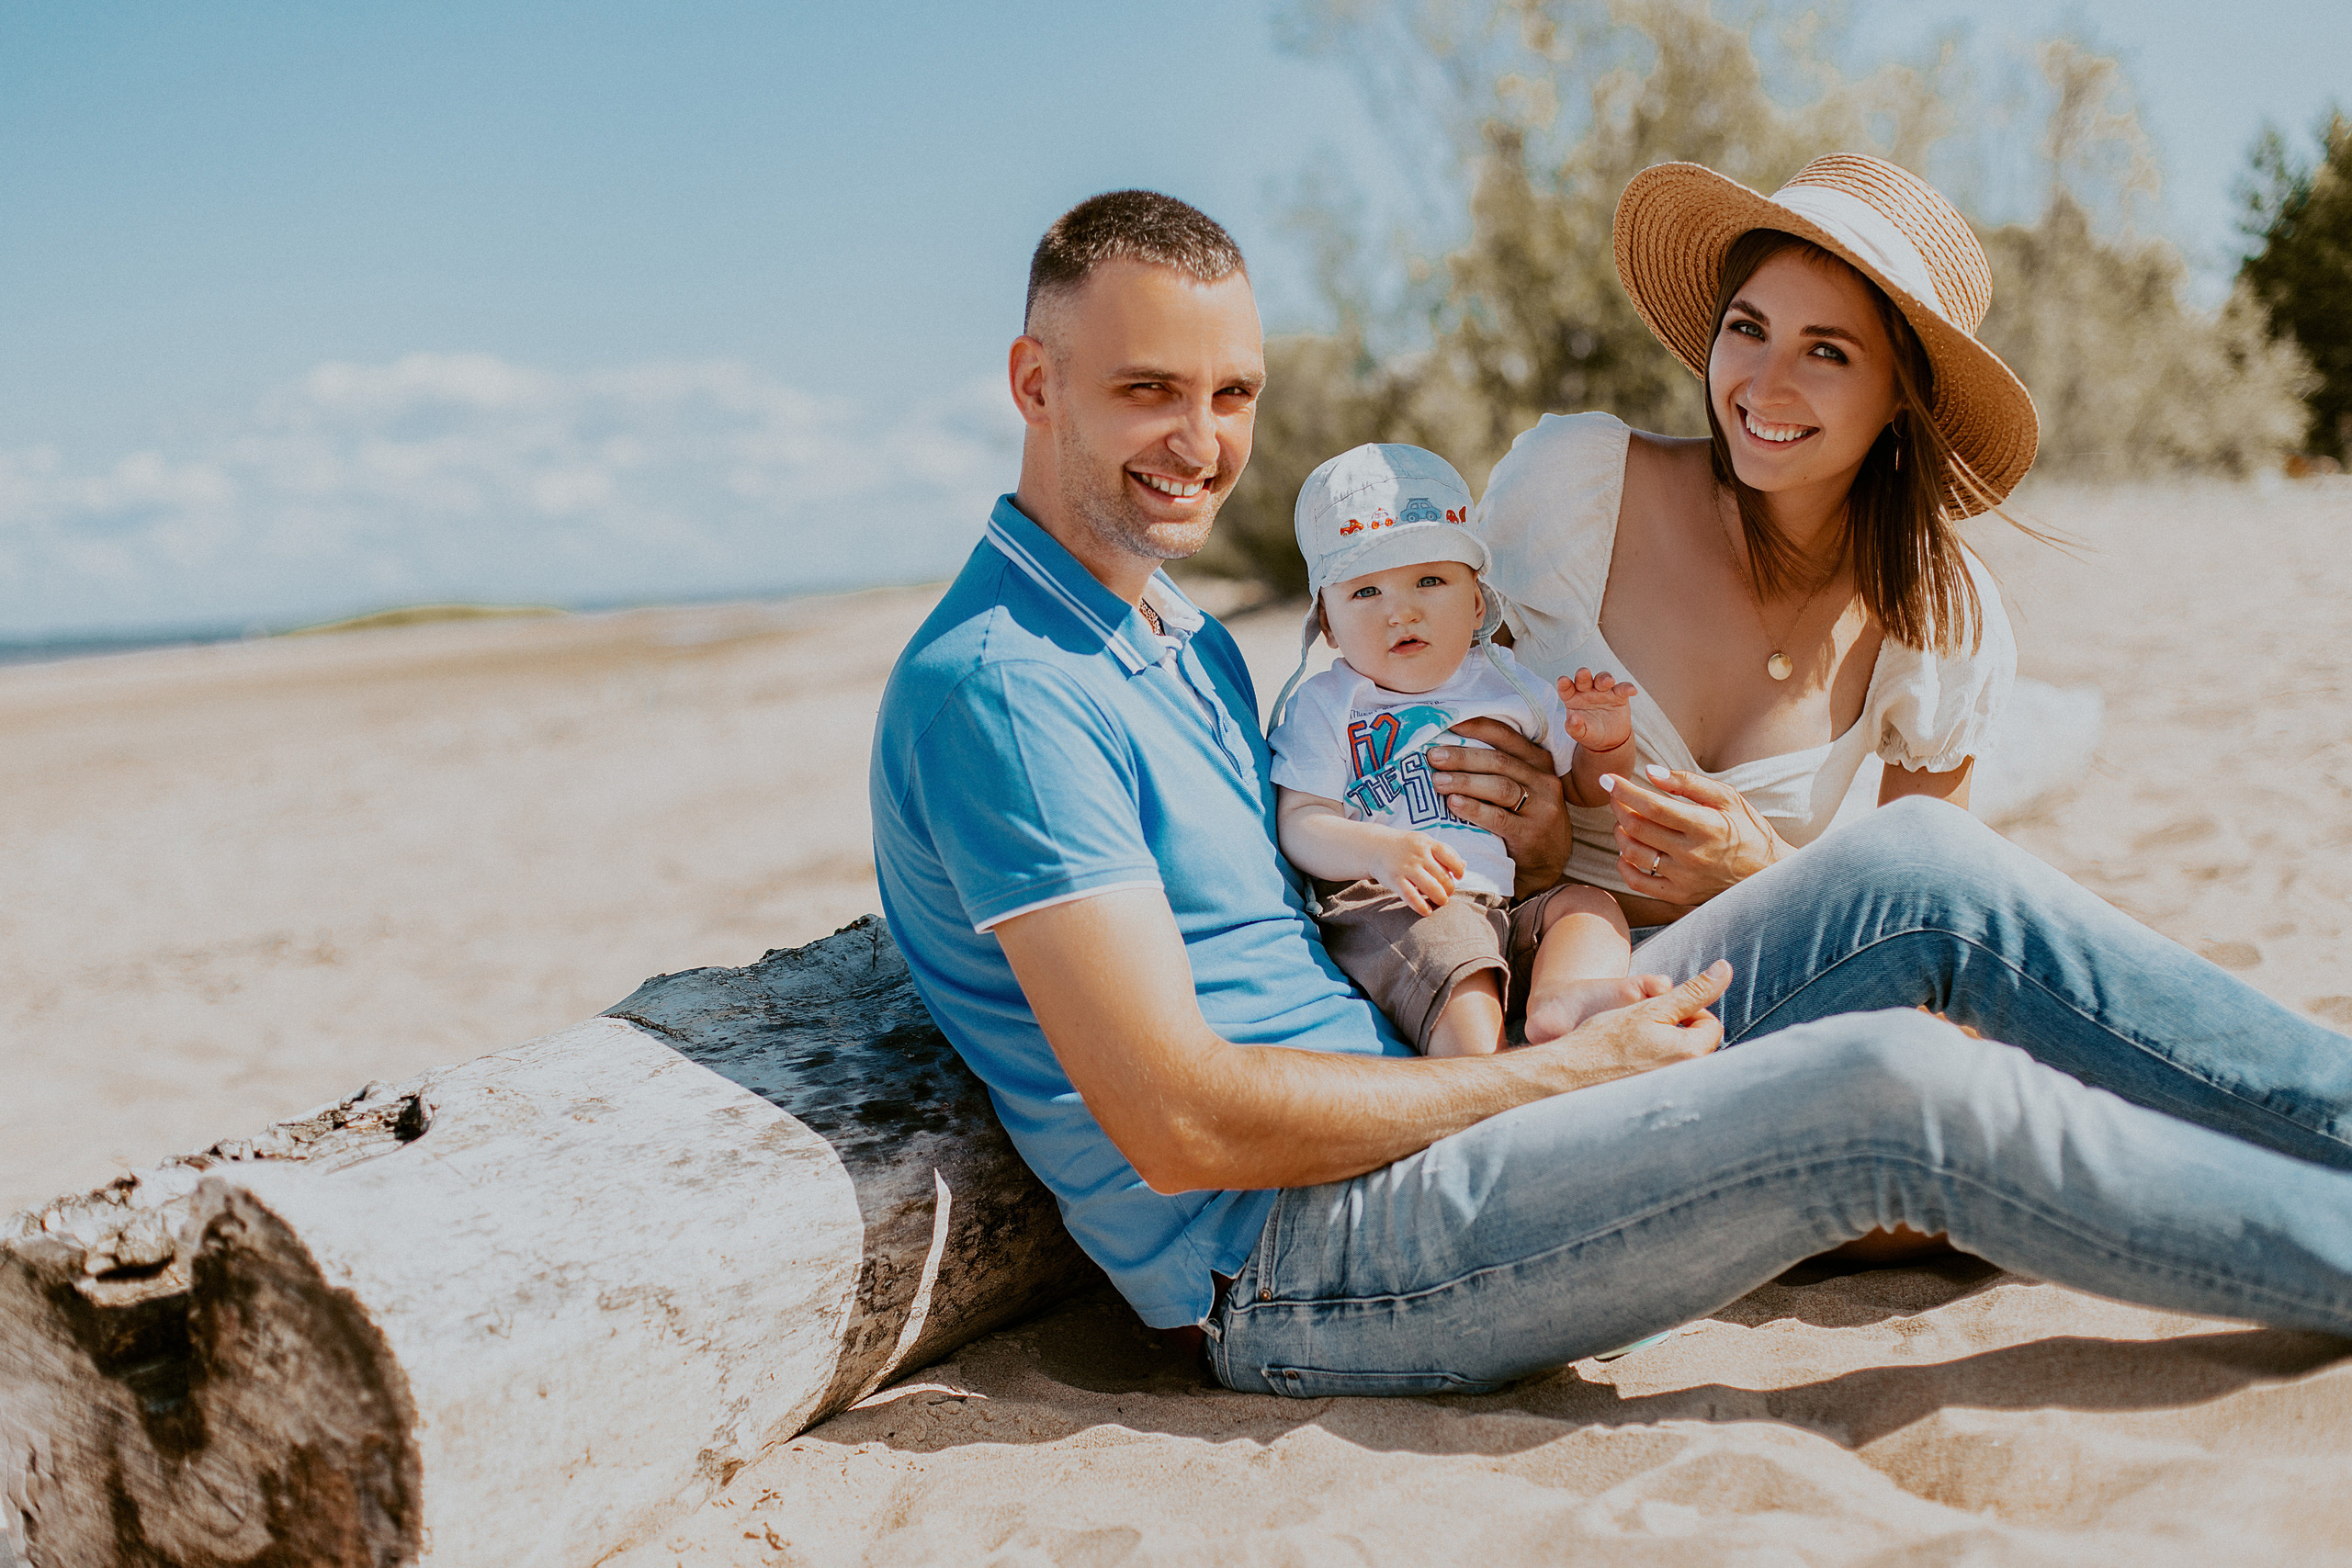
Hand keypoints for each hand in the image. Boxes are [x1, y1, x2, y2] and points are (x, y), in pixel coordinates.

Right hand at [1366, 831, 1464, 914]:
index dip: (1458, 868)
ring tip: (1441, 901)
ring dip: (1440, 898)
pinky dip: (1421, 906)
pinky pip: (1411, 896)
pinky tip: (1426, 911)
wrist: (1375, 847)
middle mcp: (1418, 854)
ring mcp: (1406, 867)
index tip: (1458, 876)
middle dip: (1449, 888)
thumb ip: (1442, 854)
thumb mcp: (1424, 843)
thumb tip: (1464, 865)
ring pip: (1431, 887)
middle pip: (1442, 876)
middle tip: (1447, 893)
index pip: (1449, 856)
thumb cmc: (1405, 847)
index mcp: (1427, 843)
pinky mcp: (1395, 880)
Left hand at [1427, 717, 1571, 896]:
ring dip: (1465, 781)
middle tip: (1434, 756)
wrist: (1547, 862)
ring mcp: (1540, 807)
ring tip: (1438, 781)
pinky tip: (1454, 804)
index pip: (1506, 736)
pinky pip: (1498, 817)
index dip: (1477, 727)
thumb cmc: (1524, 818)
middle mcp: (1543, 780)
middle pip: (1499, 761)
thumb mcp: (1522, 787)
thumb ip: (1498, 768)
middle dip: (1462, 756)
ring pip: (1499, 786)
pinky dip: (1474, 808)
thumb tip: (1450, 746)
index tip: (1448, 723)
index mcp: (1538, 761)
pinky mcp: (1531, 833)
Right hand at [1527, 960, 1729, 1082]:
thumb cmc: (1607, 1038)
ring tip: (1633, 1048)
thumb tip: (1724, 969)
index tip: (1659, 1012)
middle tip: (1644, 1029)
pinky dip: (1652, 1071)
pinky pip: (1665, 1081)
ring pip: (1680, 1063)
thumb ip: (1694, 990)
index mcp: (1693, 1055)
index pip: (1711, 1025)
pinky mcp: (1655, 1105)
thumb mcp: (1653, 1006)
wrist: (1568, 1075)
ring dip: (1664, 1050)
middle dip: (1677, 1033)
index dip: (1688, 1011)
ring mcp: (1672, 1095)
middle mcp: (1688, 1080)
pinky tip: (1628, 1068)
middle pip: (1697, 1046)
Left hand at [1558, 668, 1636, 757]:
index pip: (1565, 688)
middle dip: (1583, 675)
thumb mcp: (1580, 734)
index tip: (1563, 681)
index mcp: (1572, 698)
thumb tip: (1573, 718)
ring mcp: (1603, 692)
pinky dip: (1627, 688)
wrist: (1609, 741)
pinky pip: (1623, 689)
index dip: (1563, 683)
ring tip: (1608, 682)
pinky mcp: (1619, 696)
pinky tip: (1632, 691)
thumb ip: (1574, 728)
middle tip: (1584, 673)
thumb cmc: (1589, 733)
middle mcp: (1586, 691)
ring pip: (1602, 679)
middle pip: (1583, 679)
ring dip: (1605, 678)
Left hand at [1599, 764, 1789, 905]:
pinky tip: (1627, 850)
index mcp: (1705, 825)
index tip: (1608, 778)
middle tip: (1617, 796)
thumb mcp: (1728, 798)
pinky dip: (1624, 864)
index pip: (1652, 806)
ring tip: (1625, 821)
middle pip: (1637, 827)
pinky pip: (1638, 882)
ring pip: (1632, 853)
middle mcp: (1692, 854)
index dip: (1624, 790)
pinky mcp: (1679, 896)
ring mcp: (1683, 878)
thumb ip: (1688, 783)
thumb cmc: (1747, 830)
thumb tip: (1650, 772)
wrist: (1768, 875)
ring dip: (1620, 833)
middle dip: (1618, 806)